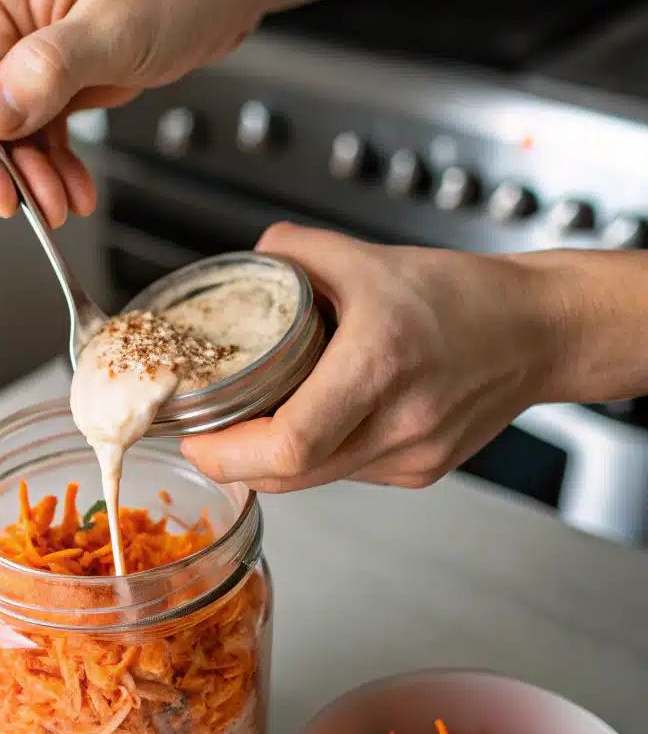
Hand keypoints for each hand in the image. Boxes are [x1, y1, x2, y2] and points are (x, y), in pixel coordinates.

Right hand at [0, 0, 271, 226]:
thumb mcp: (116, 28)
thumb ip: (49, 70)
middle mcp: (11, 21)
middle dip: (9, 168)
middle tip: (40, 208)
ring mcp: (34, 52)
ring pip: (13, 133)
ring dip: (36, 177)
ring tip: (64, 206)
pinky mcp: (62, 78)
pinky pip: (44, 133)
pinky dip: (57, 166)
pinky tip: (74, 189)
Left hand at [181, 223, 566, 491]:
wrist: (539, 332)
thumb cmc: (466, 295)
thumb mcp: (372, 258)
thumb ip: (300, 253)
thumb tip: (252, 258)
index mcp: (380, 364)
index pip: (289, 443)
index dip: (226, 452)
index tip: (194, 436)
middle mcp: (399, 422)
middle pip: (289, 476)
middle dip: (234, 461)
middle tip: (206, 434)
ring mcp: (411, 457)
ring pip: (313, 480)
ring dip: (272, 459)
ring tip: (253, 422)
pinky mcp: (418, 472)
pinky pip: (344, 473)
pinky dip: (316, 454)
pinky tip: (317, 419)